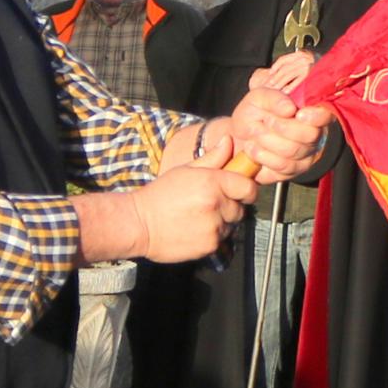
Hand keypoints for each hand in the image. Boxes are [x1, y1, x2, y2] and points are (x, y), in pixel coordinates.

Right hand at [83, 164, 255, 264]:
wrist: (138, 224)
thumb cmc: (160, 195)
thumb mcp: (185, 171)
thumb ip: (212, 158)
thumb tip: (228, 142)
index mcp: (212, 182)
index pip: (248, 187)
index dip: (247, 190)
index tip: (241, 191)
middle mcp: (216, 204)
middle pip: (240, 208)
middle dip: (230, 206)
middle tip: (210, 204)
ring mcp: (214, 227)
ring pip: (231, 225)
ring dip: (221, 222)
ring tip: (199, 217)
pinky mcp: (209, 245)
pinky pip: (221, 239)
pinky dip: (212, 236)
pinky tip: (194, 230)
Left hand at [226, 65, 331, 184]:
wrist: (238, 136)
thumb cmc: (254, 114)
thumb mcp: (259, 98)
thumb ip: (274, 98)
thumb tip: (289, 108)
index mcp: (310, 113)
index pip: (325, 115)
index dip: (316, 116)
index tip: (299, 113)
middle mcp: (313, 135)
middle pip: (310, 135)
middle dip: (281, 126)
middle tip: (266, 120)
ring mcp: (305, 156)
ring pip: (293, 150)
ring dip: (267, 140)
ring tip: (255, 133)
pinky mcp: (292, 172)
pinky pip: (282, 166)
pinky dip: (262, 155)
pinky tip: (253, 147)